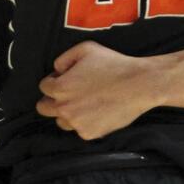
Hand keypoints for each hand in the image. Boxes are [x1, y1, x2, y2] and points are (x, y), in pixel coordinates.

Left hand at [36, 41, 160, 139]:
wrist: (140, 85)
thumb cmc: (114, 64)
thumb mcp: (85, 49)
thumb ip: (64, 59)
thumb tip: (57, 70)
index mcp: (60, 88)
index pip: (44, 87)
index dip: (55, 80)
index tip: (67, 79)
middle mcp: (64, 108)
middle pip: (44, 108)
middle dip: (53, 99)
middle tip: (70, 94)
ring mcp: (76, 123)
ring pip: (61, 121)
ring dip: (67, 113)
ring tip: (85, 103)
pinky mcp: (89, 134)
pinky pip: (79, 129)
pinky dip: (85, 122)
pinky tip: (98, 111)